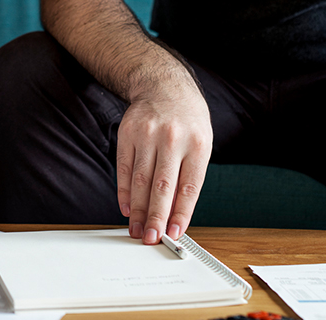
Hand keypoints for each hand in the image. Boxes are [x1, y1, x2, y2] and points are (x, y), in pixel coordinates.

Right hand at [115, 74, 212, 244]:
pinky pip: (124, 168)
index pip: (189, 188)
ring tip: (138, 229)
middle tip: (152, 238)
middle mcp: (172, 138)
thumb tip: (174, 214)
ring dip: (138, 209)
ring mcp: (148, 135)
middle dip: (156, 216)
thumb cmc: (187, 121)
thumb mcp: (200, 143)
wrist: (165, 86)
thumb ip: (189, 177)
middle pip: (162, 186)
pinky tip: (127, 208)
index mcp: (197, 144)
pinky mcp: (127, 133)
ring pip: (141, 180)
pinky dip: (125, 192)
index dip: (181, 214)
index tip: (174, 234)